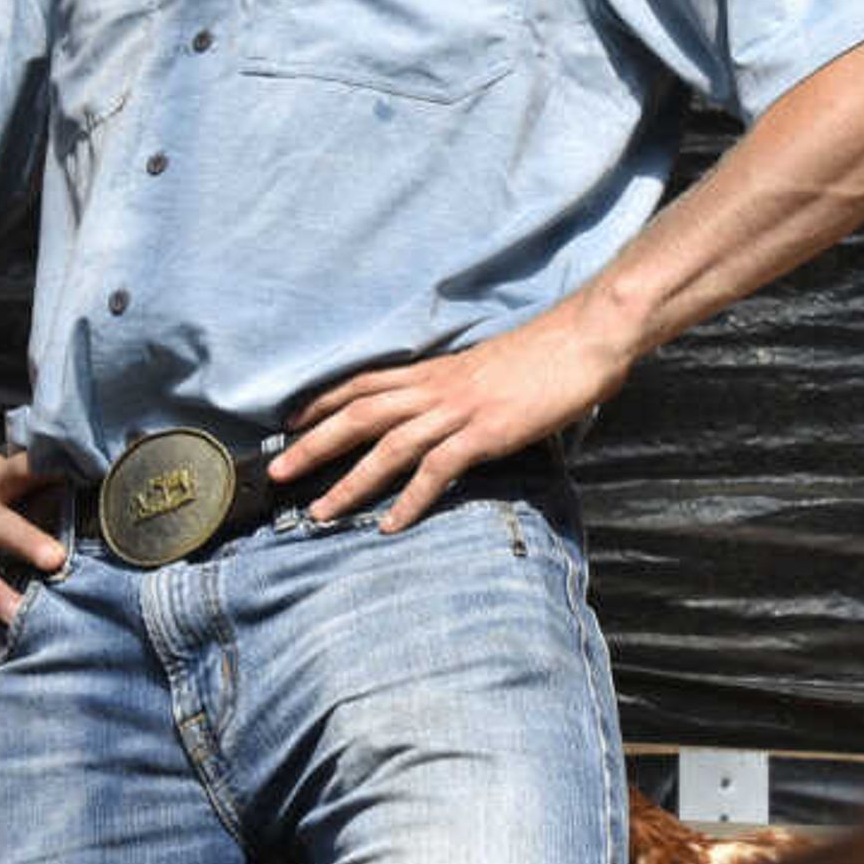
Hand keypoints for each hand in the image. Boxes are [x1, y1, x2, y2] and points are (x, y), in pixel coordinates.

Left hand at [271, 308, 633, 532]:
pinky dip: (409, 500)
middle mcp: (435, 388)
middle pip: (358, 415)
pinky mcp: (484, 432)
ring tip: (319, 513)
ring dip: (349, 483)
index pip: (363, 384)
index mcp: (435, 370)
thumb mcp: (488, 367)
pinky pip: (436, 470)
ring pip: (386, 447)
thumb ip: (462, 389)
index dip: (322, 402)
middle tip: (277, 472)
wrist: (586, 338)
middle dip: (312, 444)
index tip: (290, 421)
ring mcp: (458, 410)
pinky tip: (389, 525)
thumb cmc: (546, 353)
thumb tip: (454, 411)